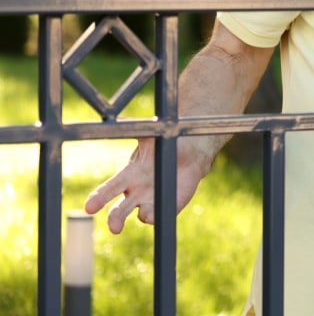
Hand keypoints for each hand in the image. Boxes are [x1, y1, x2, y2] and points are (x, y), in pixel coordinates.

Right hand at [84, 137, 211, 233]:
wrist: (190, 154)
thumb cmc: (164, 146)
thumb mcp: (150, 137)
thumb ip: (136, 130)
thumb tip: (121, 119)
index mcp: (127, 177)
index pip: (108, 189)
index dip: (98, 199)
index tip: (89, 208)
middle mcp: (135, 193)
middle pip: (119, 210)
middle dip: (115, 218)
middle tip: (114, 227)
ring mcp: (151, 202)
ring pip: (141, 215)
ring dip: (143, 215)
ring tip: (145, 213)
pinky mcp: (167, 207)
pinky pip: (160, 215)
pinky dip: (158, 215)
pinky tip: (158, 212)